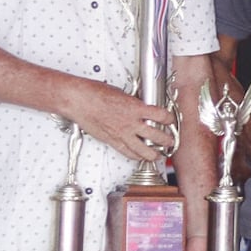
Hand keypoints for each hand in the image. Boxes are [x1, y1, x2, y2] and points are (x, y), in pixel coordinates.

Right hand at [61, 78, 176, 163]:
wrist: (80, 100)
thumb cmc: (97, 93)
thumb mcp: (123, 94)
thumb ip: (134, 103)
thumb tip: (142, 107)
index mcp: (136, 108)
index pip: (162, 116)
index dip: (170, 119)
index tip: (171, 121)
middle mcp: (131, 123)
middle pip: (157, 136)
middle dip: (167, 140)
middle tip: (171, 142)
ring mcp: (122, 134)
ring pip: (144, 150)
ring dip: (154, 153)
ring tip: (159, 154)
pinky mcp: (112, 141)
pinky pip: (128, 152)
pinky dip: (136, 156)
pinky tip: (141, 157)